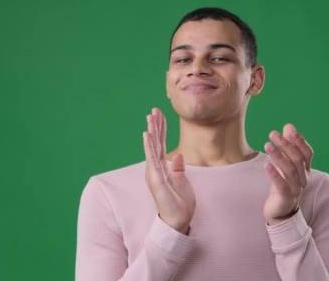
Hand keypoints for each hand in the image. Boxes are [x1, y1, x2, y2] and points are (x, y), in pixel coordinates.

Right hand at [143, 107, 195, 233]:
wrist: (177, 220)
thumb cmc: (179, 202)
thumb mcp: (181, 181)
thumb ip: (178, 168)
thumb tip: (178, 155)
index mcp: (162, 168)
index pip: (161, 144)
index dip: (161, 129)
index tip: (160, 114)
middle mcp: (155, 168)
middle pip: (155, 142)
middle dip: (155, 125)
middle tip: (154, 109)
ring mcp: (154, 172)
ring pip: (152, 147)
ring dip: (151, 131)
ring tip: (150, 116)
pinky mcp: (156, 178)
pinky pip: (152, 159)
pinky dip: (149, 146)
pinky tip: (147, 134)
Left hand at [263, 123, 313, 224]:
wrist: (280, 211)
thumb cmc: (283, 184)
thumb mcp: (286, 164)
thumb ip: (288, 146)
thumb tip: (289, 126)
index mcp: (305, 170)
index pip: (307, 153)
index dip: (299, 141)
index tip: (289, 129)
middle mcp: (303, 178)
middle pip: (298, 159)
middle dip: (286, 145)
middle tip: (273, 134)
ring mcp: (295, 189)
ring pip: (290, 171)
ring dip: (279, 156)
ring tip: (267, 145)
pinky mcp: (285, 198)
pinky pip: (281, 185)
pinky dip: (274, 174)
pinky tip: (266, 164)